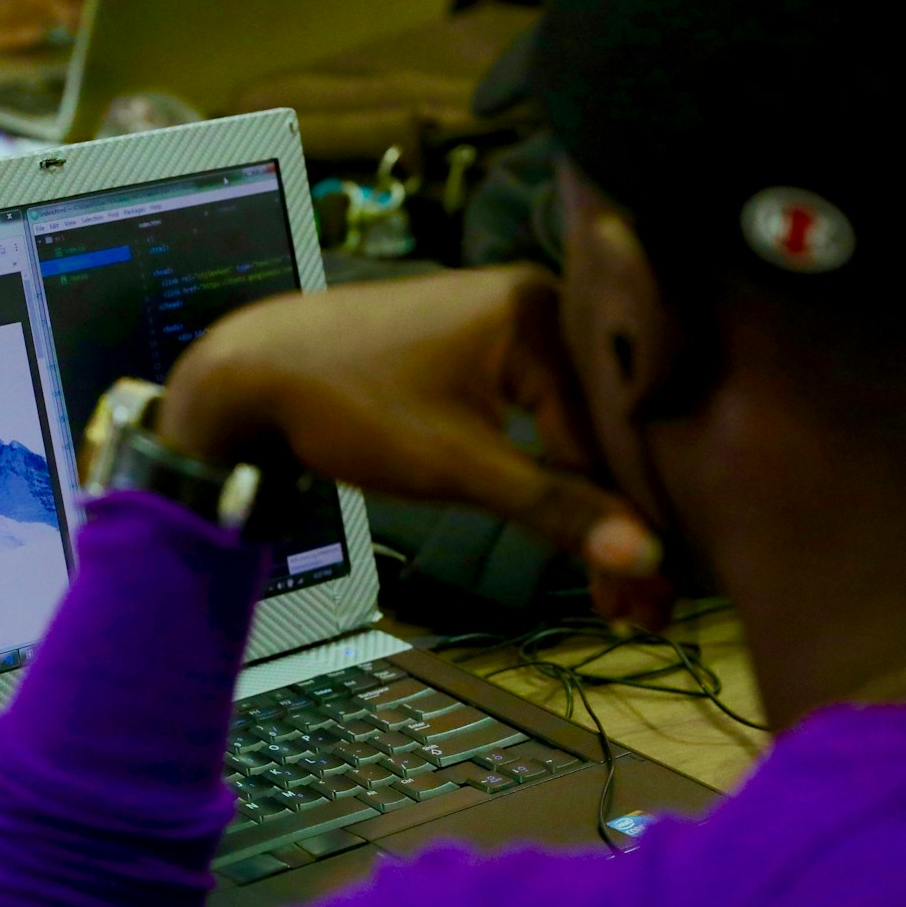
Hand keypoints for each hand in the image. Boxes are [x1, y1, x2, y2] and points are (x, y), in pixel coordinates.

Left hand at [158, 266, 671, 625]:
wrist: (250, 372)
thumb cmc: (342, 403)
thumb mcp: (455, 465)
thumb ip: (553, 508)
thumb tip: (641, 555)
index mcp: (539, 310)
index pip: (612, 427)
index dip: (636, 516)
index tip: (656, 590)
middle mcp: (535, 301)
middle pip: (602, 426)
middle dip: (622, 519)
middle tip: (644, 605)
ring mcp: (508, 321)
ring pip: (574, 426)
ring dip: (589, 503)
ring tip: (614, 587)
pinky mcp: (482, 346)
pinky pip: (540, 413)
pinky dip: (552, 472)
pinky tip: (572, 527)